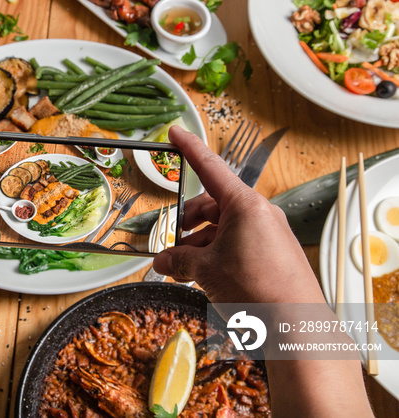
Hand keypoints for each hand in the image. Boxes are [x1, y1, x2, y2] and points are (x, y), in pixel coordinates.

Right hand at [153, 126, 324, 304]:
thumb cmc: (255, 288)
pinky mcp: (274, 253)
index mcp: (245, 205)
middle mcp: (260, 214)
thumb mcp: (207, 270)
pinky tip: (203, 275)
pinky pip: (238, 243)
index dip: (190, 148)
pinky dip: (217, 254)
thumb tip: (162, 262)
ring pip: (224, 227)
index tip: (175, 132)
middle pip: (213, 205)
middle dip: (188, 222)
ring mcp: (269, 233)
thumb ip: (180, 260)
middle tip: (171, 241)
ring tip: (183, 268)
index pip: (210, 168)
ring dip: (201, 244)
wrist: (295, 325)